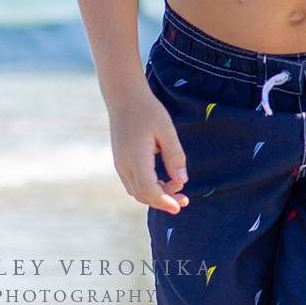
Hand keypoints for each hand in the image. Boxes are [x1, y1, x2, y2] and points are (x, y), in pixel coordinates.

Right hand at [109, 90, 189, 213]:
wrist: (124, 98)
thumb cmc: (148, 111)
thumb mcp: (167, 130)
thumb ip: (174, 156)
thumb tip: (182, 181)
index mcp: (136, 157)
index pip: (149, 189)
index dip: (164, 201)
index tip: (179, 206)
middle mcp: (124, 165)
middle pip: (143, 194)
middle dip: (164, 201)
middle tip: (185, 200)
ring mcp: (120, 164)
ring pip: (137, 191)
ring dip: (156, 195)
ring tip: (177, 189)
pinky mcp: (120, 162)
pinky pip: (133, 183)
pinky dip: (148, 188)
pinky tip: (163, 182)